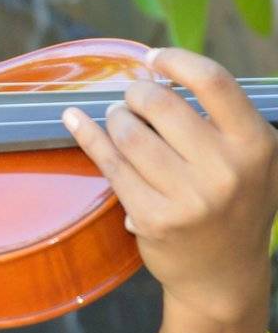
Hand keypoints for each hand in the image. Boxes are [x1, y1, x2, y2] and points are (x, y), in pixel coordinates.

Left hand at [62, 46, 277, 327]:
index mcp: (256, 144)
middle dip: (136, 94)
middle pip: (160, 103)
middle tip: (133, 100)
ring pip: (128, 132)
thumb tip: (157, 72)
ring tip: (122, 122)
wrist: (223, 274)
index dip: (176, 60)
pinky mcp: (153, 218)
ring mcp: (189, 198)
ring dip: (115, 118)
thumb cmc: (232, 201)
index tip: (153, 58)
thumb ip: (220, 118)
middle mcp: (226, 170)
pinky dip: (88, 135)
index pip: (213, 81)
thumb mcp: (250, 157)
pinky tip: (74, 120)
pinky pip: (108, 163)